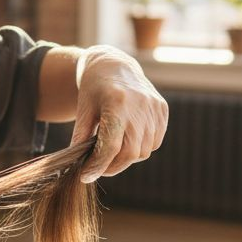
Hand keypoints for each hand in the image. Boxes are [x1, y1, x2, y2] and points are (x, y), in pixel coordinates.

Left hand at [70, 45, 167, 182]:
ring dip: (127, 158)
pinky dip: (141, 148)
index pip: (112, 146)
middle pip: (130, 152)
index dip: (98, 165)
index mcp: (117, 102)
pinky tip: (127, 141)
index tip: (86, 175)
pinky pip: (154, 142)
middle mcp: (140, 104)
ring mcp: (154, 107)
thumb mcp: (83, 111)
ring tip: (112, 153)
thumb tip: (78, 167)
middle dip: (113, 166)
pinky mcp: (162, 109)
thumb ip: (80, 138)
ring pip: (144, 151)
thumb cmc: (94, 89)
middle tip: (99, 168)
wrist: (114, 65)